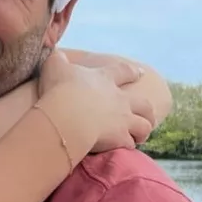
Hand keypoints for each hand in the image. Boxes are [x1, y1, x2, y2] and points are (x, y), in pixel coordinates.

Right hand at [38, 50, 154, 158]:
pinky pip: (129, 144)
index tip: (140, 73)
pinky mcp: (120, 139)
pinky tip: (125, 148)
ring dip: (144, 130)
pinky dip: (128, 146)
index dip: (132, 72)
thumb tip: (55, 53)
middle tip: (147, 115)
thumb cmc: (60, 89)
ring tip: (141, 136)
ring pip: (144, 125)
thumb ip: (57, 59)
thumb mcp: (55, 67)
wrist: (66, 116)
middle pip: (144, 103)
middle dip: (147, 110)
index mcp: (105, 79)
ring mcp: (123, 120)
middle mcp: (119, 99)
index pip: (124, 71)